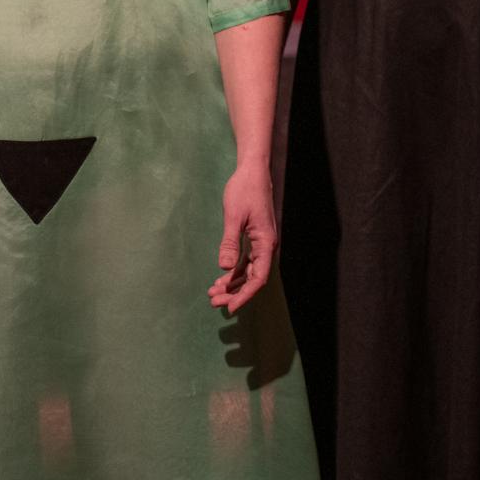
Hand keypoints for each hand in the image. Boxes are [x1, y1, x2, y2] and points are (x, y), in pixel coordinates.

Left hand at [209, 162, 277, 313]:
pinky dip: (233, 273)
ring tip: (213, 295)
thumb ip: (230, 242)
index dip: (245, 295)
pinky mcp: (253, 239)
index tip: (230, 307)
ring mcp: (260, 244)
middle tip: (214, 303)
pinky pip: (245, 263)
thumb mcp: (234, 216)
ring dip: (232, 285)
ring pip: (247, 272)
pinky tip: (220, 280)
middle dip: (234, 293)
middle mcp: (265, 247)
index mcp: (265, 244)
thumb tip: (224, 268)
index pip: (258, 278)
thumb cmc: (244, 190)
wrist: (252, 172)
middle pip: (252, 279)